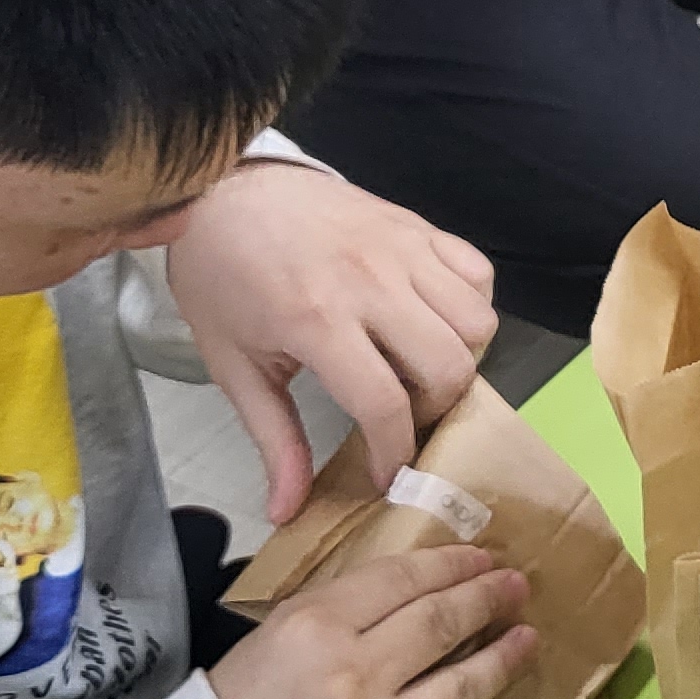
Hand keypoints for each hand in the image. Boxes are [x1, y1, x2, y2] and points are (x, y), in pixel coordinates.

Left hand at [164, 161, 499, 521]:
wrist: (223, 188)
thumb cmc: (221, 277)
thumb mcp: (234, 365)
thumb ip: (273, 438)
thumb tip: (287, 510)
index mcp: (317, 320)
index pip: (385, 404)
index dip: (395, 452)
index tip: (387, 474)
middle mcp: (371, 281)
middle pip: (449, 367)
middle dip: (435, 411)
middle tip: (402, 416)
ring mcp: (401, 248)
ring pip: (478, 321)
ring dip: (458, 357)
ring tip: (417, 365)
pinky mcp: (417, 226)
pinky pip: (478, 272)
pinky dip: (469, 305)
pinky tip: (431, 318)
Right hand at [210, 543, 536, 698]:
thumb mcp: (277, 636)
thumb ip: (341, 610)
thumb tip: (414, 587)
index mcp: (317, 629)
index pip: (403, 581)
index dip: (453, 565)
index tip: (484, 558)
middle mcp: (354, 678)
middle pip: (442, 625)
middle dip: (489, 599)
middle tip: (518, 587)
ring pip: (464, 689)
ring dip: (504, 660)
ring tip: (529, 641)